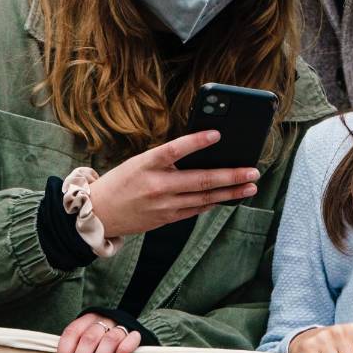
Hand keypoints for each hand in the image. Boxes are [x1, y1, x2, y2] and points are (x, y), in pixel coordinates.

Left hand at [56, 312, 142, 352]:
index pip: (72, 332)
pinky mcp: (134, 333)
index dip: (65, 352)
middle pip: (89, 339)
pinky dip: (122, 352)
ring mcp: (120, 326)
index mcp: (87, 320)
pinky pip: (131, 339)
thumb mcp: (84, 340)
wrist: (125, 330)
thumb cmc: (99, 342)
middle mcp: (103, 321)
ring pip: (109, 340)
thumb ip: (75, 350)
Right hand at [91, 130, 259, 236]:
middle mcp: (157, 185)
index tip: (217, 133)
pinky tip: (229, 197)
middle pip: (201, 179)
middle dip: (231, 175)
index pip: (174, 149)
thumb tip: (201, 152)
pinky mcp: (167, 219)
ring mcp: (164, 205)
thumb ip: (166, 159)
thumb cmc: (121, 181)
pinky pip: (196, 209)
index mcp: (146, 164)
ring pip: (205, 197)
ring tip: (250, 186)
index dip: (196, 141)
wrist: (98, 213)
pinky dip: (213, 202)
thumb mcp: (139, 162)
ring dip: (231, 192)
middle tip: (253, 171)